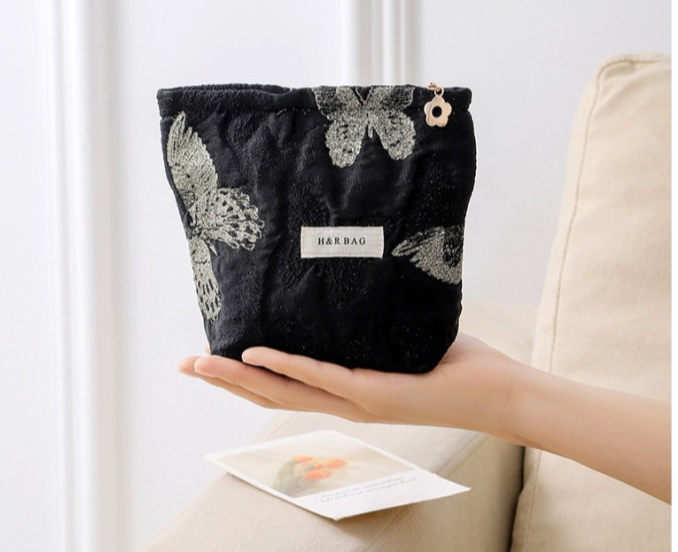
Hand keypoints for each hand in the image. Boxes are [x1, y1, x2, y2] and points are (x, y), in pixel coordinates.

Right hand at [178, 335, 518, 433]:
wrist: (495, 390)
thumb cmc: (449, 360)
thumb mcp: (396, 335)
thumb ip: (365, 320)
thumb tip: (346, 278)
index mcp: (343, 390)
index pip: (282, 386)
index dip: (242, 377)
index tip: (209, 358)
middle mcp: (341, 401)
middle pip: (268, 395)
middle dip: (222, 382)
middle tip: (184, 363)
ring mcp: (355, 401)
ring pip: (283, 392)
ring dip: (237, 378)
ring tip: (201, 362)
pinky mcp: (374, 393)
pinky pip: (320, 376)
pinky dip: (284, 366)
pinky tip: (254, 355)